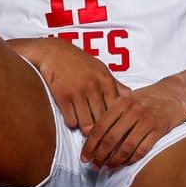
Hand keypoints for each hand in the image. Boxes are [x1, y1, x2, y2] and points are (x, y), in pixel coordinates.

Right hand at [10, 37, 128, 131]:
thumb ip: (116, 85)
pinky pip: (71, 121)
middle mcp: (94, 87)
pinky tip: (73, 116)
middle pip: (102, 120)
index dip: (116, 122)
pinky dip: (72, 122)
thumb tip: (132, 99)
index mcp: (106, 81)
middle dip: (100, 128)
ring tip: (85, 124)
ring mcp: (78, 92)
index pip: (117, 110)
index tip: (113, 128)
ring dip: (85, 127)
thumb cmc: (80, 62)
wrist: (53, 53)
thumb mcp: (101, 70)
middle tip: (98, 134)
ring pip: (86, 124)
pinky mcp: (62, 97)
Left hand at [80, 70, 185, 169]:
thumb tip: (89, 131)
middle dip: (99, 155)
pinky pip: (142, 149)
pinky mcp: (160, 129)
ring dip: (114, 160)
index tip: (84, 156)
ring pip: (126, 146)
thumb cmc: (149, 97)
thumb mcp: (127, 99)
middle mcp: (133, 110)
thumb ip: (110, 113)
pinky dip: (131, 159)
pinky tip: (124, 163)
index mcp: (122, 102)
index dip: (89, 144)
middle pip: (111, 138)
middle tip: (93, 165)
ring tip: (107, 167)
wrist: (176, 91)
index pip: (100, 126)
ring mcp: (147, 120)